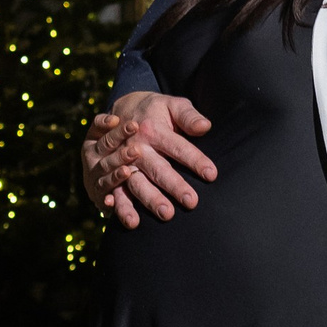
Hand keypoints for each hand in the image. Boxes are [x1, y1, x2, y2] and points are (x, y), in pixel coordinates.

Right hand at [83, 89, 215, 228]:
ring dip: (150, 200)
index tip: (212, 174)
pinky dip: (121, 207)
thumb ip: (188, 115)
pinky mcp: (114, 174)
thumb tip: (205, 126)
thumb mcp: (171, 104)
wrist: (121, 110)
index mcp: (152, 129)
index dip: (195, 160)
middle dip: (174, 186)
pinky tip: (131, 221)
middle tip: (191, 201)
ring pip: (138, 183)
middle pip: (158, 169)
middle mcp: (137, 147)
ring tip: (166, 215)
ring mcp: (123, 162)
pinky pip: (116, 192)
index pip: (178, 147)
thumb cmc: (154, 110)